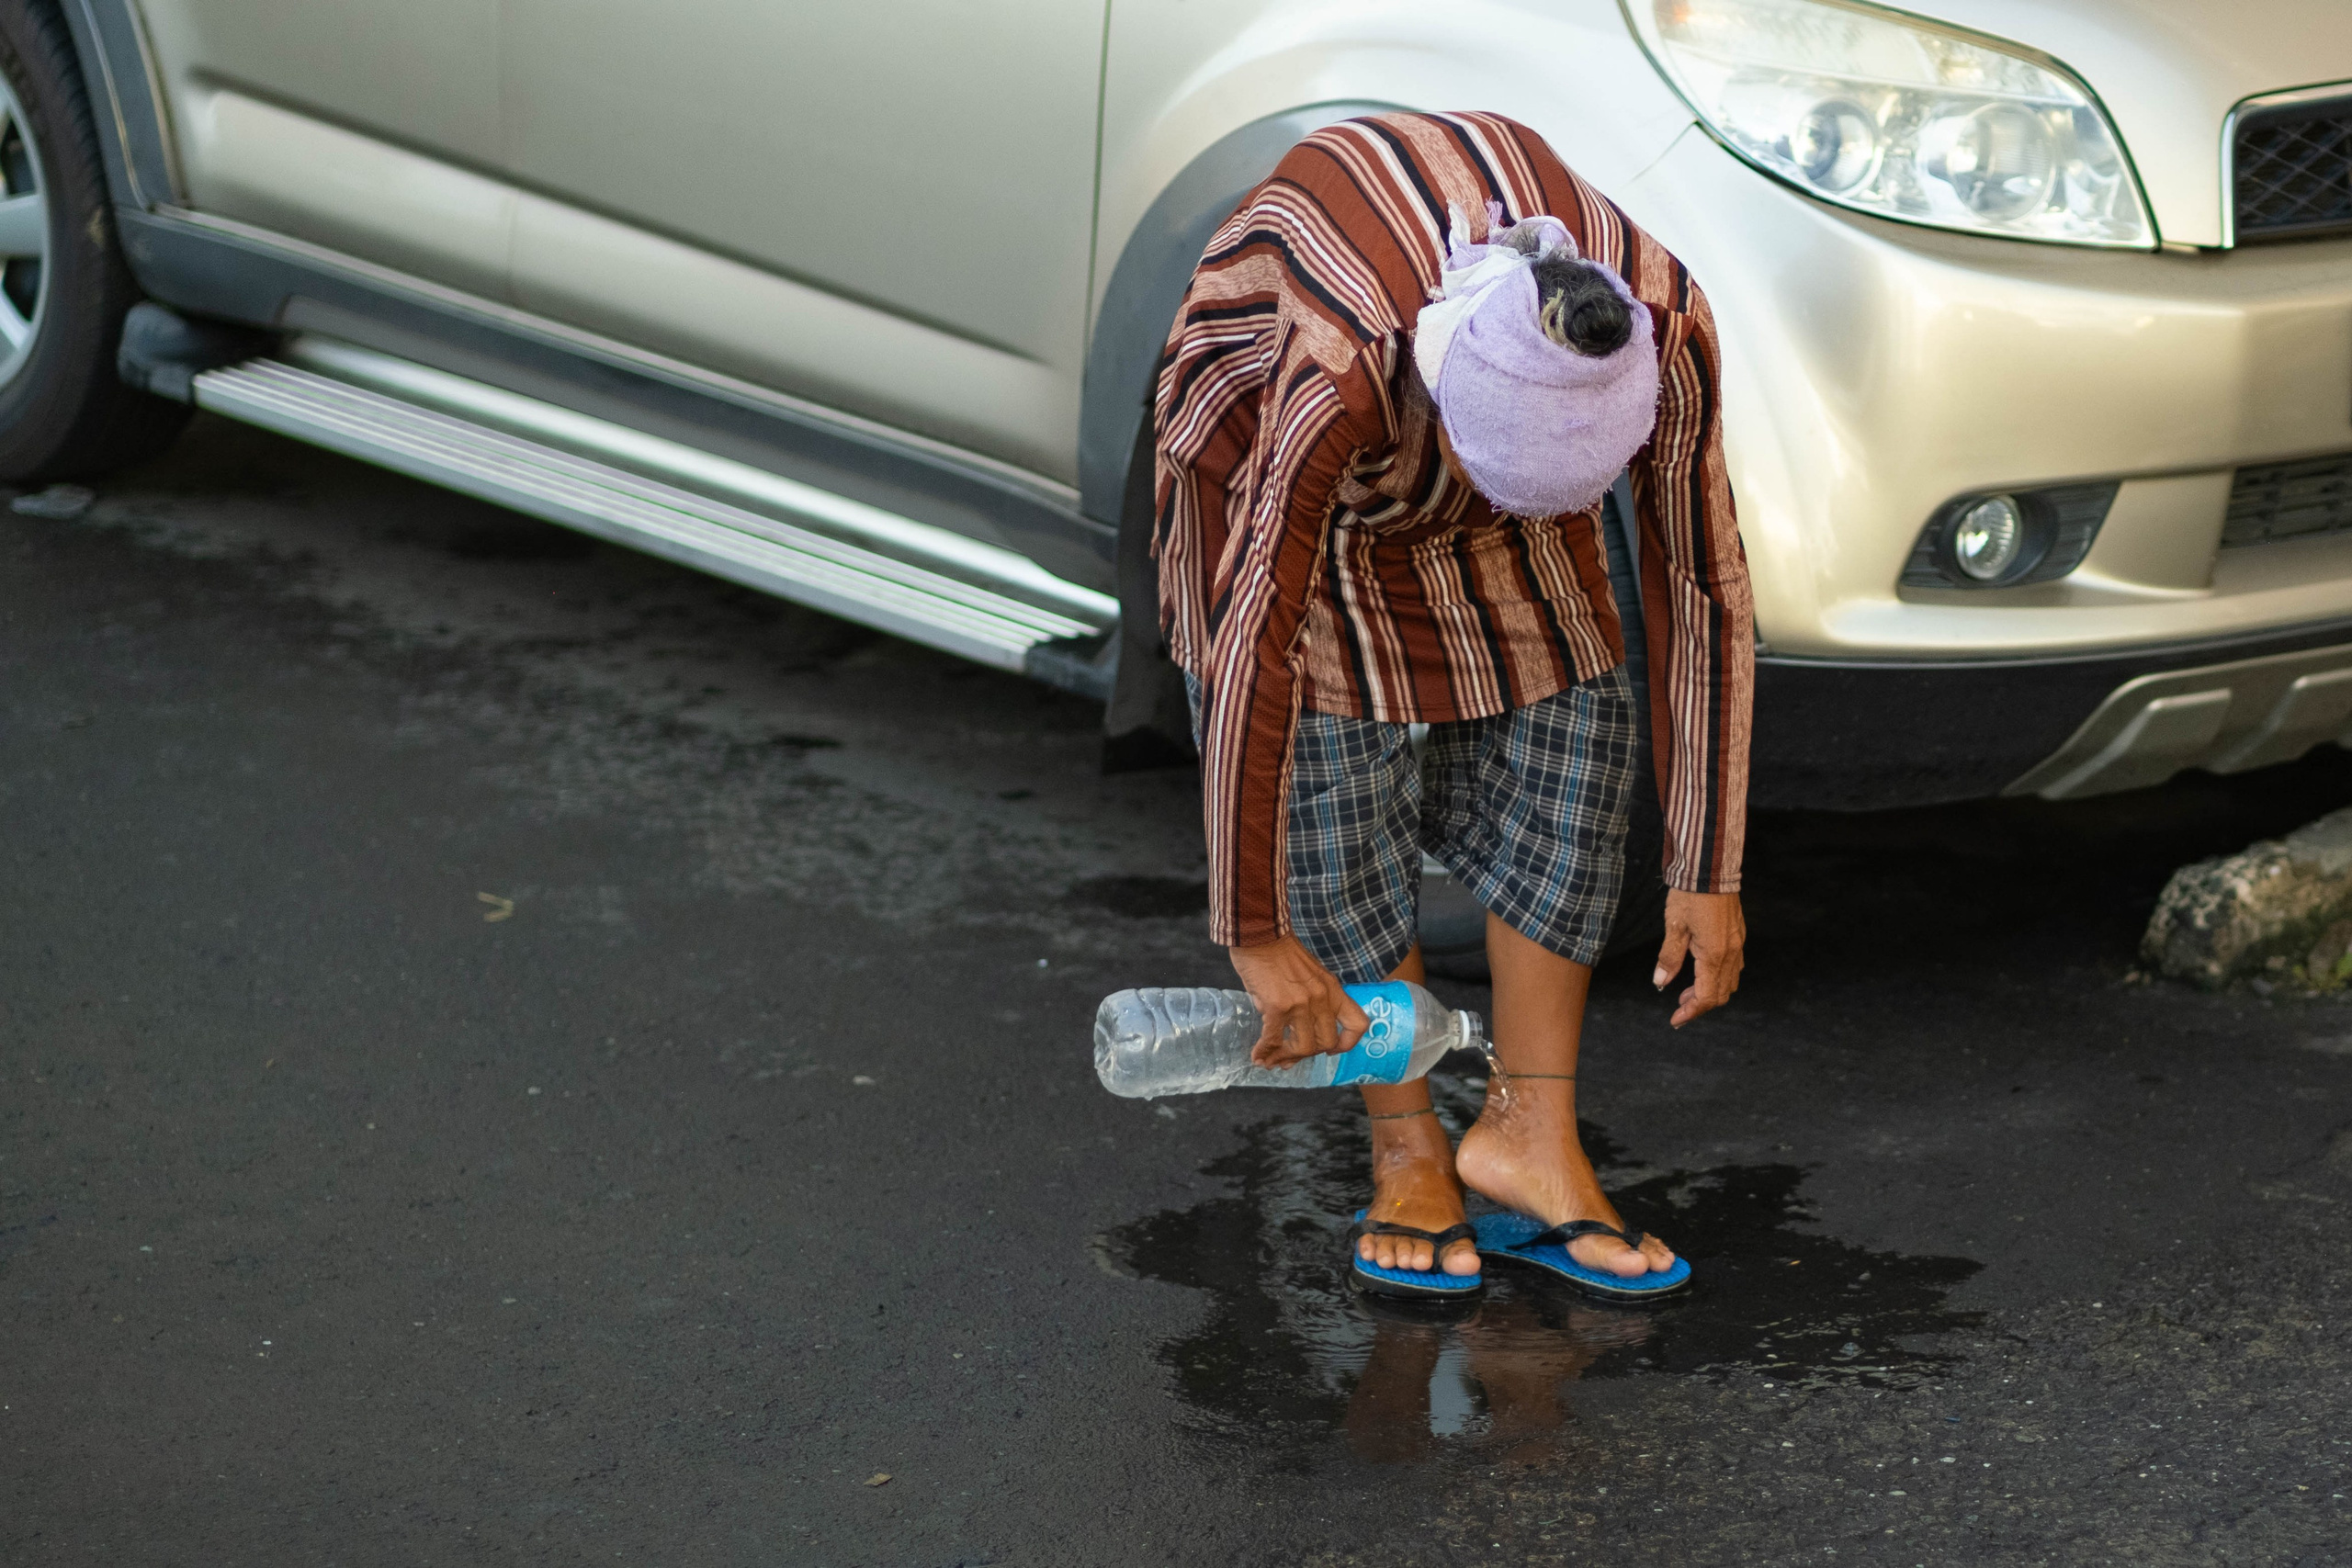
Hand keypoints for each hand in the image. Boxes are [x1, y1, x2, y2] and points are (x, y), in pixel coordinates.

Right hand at [1228, 936, 1369, 1066]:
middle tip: (1290, 1056)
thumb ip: (1312, 1001)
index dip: (1347, 1043)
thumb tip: (1297, 1030)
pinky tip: (1257, 1056)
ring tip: (1271, 1060)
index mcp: (1333, 990)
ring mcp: (1301, 1004)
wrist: (1261, 934)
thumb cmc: (1282, 953)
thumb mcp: (1311, 975)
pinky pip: (1274, 1040)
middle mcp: (1322, 999)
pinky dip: (1265, 1052)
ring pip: (1302, 1047)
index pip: (1358, 1024)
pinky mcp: (1278, 1007)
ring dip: (1285, 1057)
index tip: (1331, 1050)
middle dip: (1307, 1054)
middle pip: (1326, 1043)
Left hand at [1654, 889, 1744, 1027]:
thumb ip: (1669, 957)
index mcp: (1714, 954)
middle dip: (1699, 1004)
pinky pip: (1734, 967)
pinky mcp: (1738, 935)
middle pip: (1720, 993)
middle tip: (1678, 1005)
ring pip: (1730, 982)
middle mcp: (1731, 952)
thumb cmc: (1690, 895)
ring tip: (1687, 990)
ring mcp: (1738, 944)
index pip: (1706, 996)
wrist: (1710, 869)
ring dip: (1710, 991)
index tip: (1675, 1019)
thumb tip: (1660, 982)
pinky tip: (1703, 971)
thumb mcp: (1674, 926)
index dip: (1691, 1011)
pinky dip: (1719, 977)